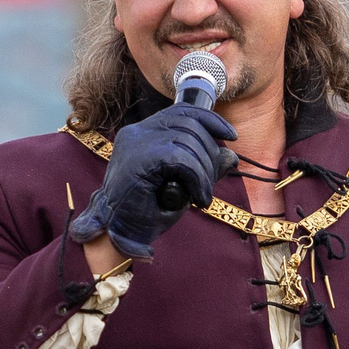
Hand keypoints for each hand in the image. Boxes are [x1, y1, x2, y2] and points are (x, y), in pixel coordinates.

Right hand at [69, 104, 237, 258]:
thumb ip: (203, 169)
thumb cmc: (144, 214)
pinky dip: (197, 178)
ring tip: (202, 197)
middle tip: (208, 186)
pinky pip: (181, 158)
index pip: (182, 111)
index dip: (210, 120)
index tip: (231, 136)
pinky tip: (198, 198)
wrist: (117, 236)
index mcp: (143, 133)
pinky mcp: (140, 158)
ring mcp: (136, 142)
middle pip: (189, 123)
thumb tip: (232, 157)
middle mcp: (137, 132)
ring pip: (188, 139)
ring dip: (204, 172)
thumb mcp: (181, 186)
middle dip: (210, 154)